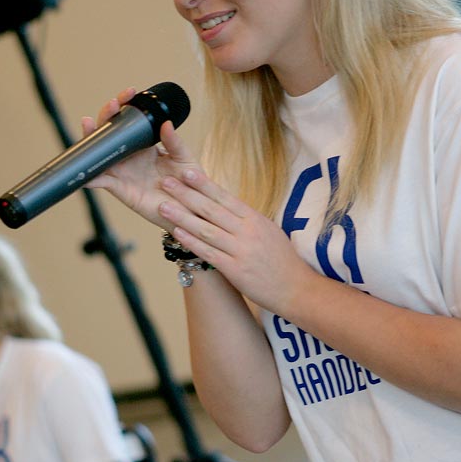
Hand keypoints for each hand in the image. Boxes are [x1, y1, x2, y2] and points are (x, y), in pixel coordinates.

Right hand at [80, 88, 204, 227]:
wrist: (191, 211)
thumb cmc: (188, 184)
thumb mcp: (185, 158)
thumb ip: (175, 142)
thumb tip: (166, 123)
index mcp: (144, 146)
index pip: (129, 122)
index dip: (125, 106)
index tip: (130, 92)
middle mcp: (129, 157)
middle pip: (109, 134)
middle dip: (106, 116)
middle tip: (113, 105)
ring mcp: (122, 172)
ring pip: (100, 153)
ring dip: (91, 139)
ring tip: (88, 125)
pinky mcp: (121, 190)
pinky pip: (101, 182)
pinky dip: (90, 176)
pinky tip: (85, 169)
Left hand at [157, 168, 313, 313]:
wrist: (297, 289)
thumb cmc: (282, 260)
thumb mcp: (268, 232)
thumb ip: (246, 220)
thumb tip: (225, 207)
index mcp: (255, 219)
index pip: (225, 197)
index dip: (204, 184)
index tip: (186, 172)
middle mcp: (247, 231)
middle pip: (211, 209)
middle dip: (186, 194)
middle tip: (166, 182)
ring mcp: (241, 251)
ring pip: (206, 230)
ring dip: (182, 217)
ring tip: (163, 206)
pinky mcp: (235, 270)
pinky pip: (208, 253)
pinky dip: (191, 242)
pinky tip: (176, 234)